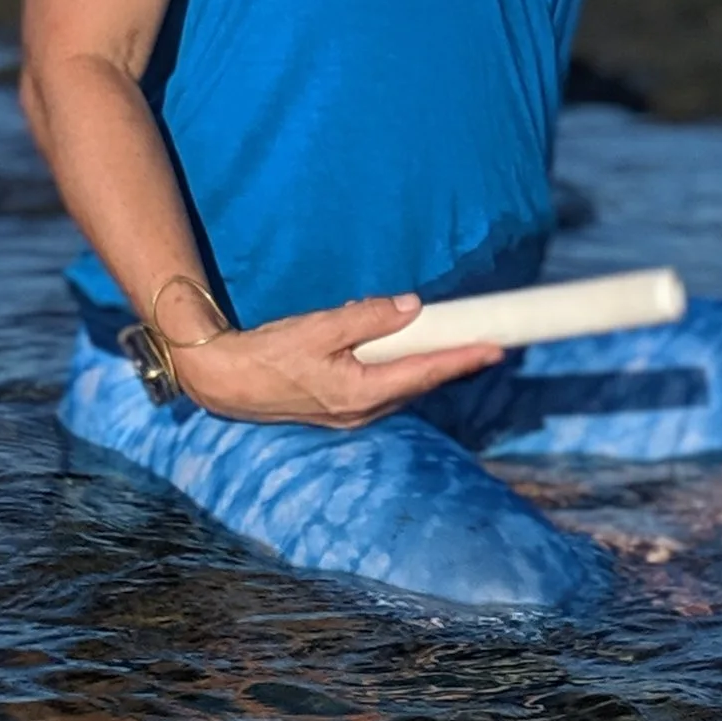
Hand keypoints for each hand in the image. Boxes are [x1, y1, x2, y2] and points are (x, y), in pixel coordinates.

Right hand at [172, 294, 503, 427]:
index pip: (425, 372)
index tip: (495, 348)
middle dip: (452, 362)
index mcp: (361, 392)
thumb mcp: (319, 328)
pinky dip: (399, 367)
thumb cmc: (269, 354)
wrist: (226, 382)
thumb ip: (368, 317)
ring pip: (401, 386)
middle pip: (419, 382)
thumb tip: (412, 307)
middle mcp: (362, 411)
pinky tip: (400, 349)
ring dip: (426, 364)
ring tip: (452, 342)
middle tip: (486, 343)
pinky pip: (382, 386)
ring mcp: (351, 414)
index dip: (463, 359)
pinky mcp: (339, 408)